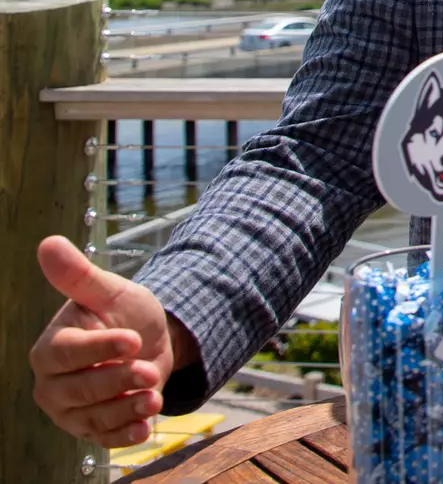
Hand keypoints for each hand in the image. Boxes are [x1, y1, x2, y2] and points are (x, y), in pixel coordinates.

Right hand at [30, 236, 181, 447]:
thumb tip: (48, 243)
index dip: (100, 348)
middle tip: (149, 371)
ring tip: (154, 397)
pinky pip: (104, 438)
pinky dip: (124, 435)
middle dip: (118, 381)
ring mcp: (71, 410)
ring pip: (92, 417)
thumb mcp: (109, 291)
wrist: (149, 341)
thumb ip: (78, 275)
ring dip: (125, 410)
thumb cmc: (123, 313)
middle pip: (80, 390)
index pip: (68, 353)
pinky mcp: (91, 428)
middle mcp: (53, 384)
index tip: (132, 340)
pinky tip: (144, 428)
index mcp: (50, 348)